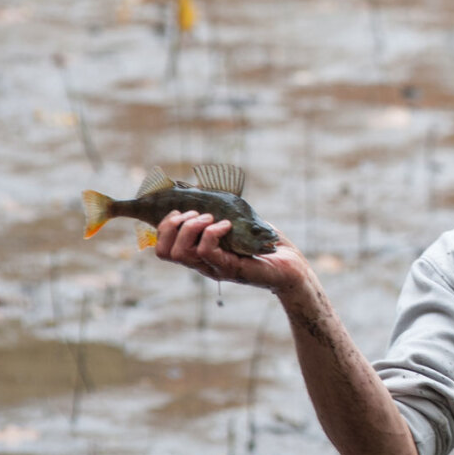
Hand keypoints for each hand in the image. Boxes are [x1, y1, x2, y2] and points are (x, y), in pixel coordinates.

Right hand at [154, 210, 309, 298]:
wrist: (291, 265)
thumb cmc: (265, 243)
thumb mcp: (236, 220)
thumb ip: (217, 208)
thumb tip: (199, 185)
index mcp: (198, 254)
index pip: (162, 248)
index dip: (164, 226)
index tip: (181, 210)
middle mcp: (202, 264)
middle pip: (164, 252)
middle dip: (173, 225)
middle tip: (199, 214)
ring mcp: (214, 268)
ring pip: (181, 253)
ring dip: (191, 227)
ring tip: (211, 218)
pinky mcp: (230, 270)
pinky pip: (206, 251)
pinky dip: (212, 232)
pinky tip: (226, 225)